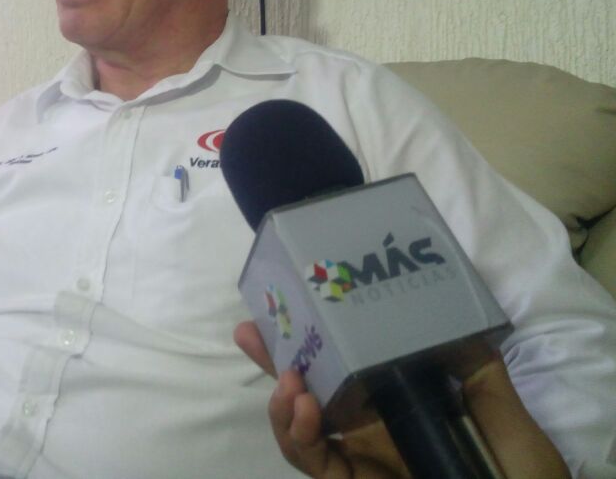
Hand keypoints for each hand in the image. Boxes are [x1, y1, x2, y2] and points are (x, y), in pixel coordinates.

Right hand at [234, 321, 570, 478]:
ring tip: (290, 379)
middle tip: (250, 329)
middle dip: (276, 360)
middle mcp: (369, 433)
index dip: (317, 340)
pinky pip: (316, 464)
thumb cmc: (517, 475)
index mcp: (397, 408)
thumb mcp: (502, 413)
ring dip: (282, 402)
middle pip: (310, 392)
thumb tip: (451, 313)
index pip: (346, 368)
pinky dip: (300, 437)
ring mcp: (360, 462)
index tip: (293, 304)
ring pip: (300, 431)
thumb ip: (476, 369)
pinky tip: (304, 408)